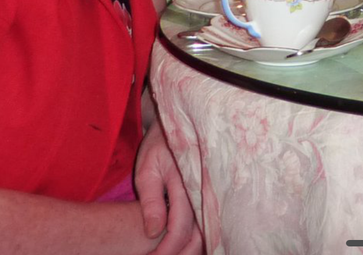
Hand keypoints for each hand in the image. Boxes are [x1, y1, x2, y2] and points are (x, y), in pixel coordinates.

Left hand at [136, 121, 201, 254]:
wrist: (180, 121)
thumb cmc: (159, 145)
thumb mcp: (148, 168)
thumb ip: (150, 200)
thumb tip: (153, 232)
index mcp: (186, 181)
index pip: (180, 226)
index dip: (168, 248)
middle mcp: (204, 189)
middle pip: (200, 234)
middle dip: (181, 253)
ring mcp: (212, 191)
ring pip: (208, 230)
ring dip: (191, 248)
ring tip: (172, 253)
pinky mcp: (214, 193)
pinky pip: (210, 221)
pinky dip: (199, 237)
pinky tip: (185, 243)